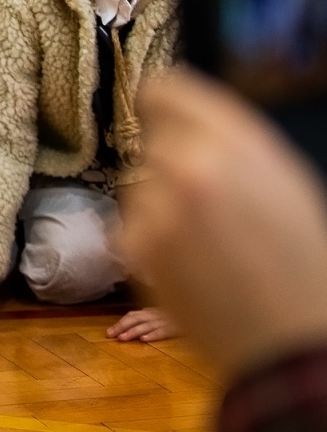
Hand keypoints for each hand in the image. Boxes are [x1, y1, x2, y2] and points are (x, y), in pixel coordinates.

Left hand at [106, 306, 177, 342]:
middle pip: (136, 318)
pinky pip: (165, 330)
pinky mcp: (179, 327)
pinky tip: (145, 339)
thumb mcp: (166, 313)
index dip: (120, 323)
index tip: (108, 333)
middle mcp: (158, 314)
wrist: (205, 308)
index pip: (133, 315)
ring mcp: (168, 320)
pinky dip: (154, 334)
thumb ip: (152, 316)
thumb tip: (138, 318)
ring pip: (147, 325)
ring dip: (133, 331)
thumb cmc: (184, 312)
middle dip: (122, 327)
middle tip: (110, 336)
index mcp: (154, 311)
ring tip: (122, 339)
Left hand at [120, 70, 326, 376]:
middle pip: (152, 140)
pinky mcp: (135, 244)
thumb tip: (187, 120)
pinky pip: (132, 222)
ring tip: (207, 239)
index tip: (156, 106)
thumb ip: (231, 146)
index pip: (167, 90)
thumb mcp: (282, 183)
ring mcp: (157, 205)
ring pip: (140, 181)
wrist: (289, 342)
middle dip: (171, 162)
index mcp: (237, 142)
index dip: (160, 99)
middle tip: (203, 200)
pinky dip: (152, 236)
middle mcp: (190, 165)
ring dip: (160, 199)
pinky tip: (191, 262)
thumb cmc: (300, 265)